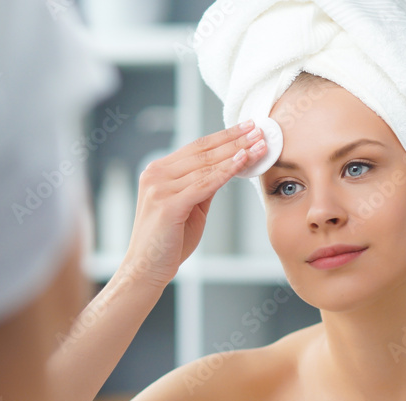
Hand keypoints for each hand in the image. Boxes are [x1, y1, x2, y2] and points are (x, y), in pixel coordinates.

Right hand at [121, 121, 267, 288]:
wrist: (146, 268)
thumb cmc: (168, 241)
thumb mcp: (190, 206)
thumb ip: (203, 186)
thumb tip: (229, 167)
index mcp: (158, 171)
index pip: (197, 147)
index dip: (224, 136)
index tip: (247, 127)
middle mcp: (156, 174)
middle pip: (203, 151)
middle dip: (234, 139)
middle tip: (259, 129)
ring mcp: (159, 188)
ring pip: (206, 166)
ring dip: (236, 152)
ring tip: (259, 144)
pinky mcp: (167, 205)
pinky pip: (204, 184)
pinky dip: (226, 171)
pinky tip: (243, 161)